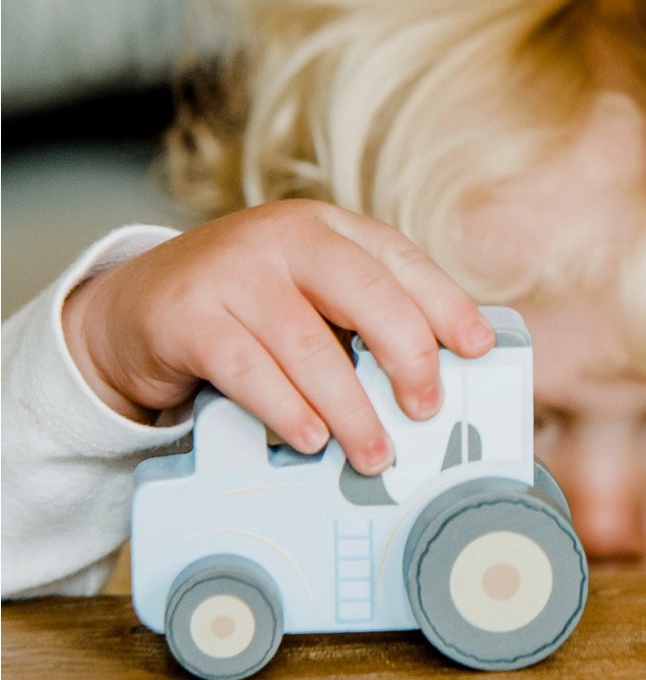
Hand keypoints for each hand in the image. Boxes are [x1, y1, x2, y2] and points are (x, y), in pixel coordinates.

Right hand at [61, 201, 493, 472]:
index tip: (478, 347)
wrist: (134, 308)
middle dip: (407, 355)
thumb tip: (435, 375)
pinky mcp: (190, 317)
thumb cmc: (244, 307)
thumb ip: (360, 317)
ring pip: (310, 345)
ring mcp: (233, 272)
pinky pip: (251, 371)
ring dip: (351, 408)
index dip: (446, 303)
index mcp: (326, 227)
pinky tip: (312, 439)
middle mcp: (283, 238)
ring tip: (375, 452)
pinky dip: (288, 411)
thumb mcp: (307, 292)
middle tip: (427, 408)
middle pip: (365, 292)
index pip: (400, 259)